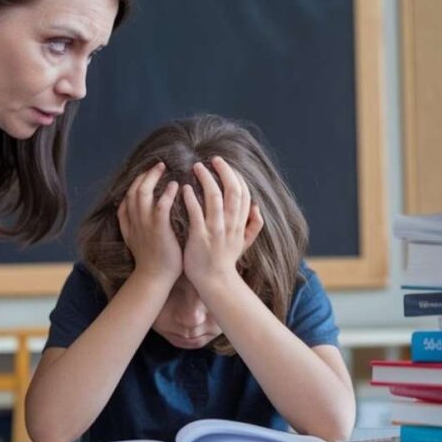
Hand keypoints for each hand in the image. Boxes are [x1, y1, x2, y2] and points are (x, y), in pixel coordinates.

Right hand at [117, 162, 181, 282]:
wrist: (154, 278)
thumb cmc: (150, 260)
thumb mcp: (134, 240)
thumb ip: (132, 224)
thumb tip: (133, 211)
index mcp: (129, 223)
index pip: (127, 196)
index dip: (135, 183)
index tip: (145, 174)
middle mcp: (134, 220)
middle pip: (133, 190)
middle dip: (144, 175)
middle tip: (157, 165)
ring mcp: (145, 224)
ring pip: (143, 194)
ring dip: (152, 178)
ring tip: (162, 168)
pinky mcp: (158, 230)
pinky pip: (161, 207)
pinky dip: (166, 194)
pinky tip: (174, 185)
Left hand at [181, 157, 263, 287]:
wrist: (215, 283)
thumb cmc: (226, 261)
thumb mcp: (244, 243)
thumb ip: (253, 225)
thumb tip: (257, 207)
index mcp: (240, 223)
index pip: (243, 193)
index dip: (236, 176)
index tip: (225, 165)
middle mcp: (231, 224)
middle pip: (232, 190)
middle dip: (223, 171)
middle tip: (213, 159)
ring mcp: (216, 230)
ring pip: (214, 197)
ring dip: (206, 179)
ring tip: (196, 167)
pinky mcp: (200, 237)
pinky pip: (196, 213)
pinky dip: (191, 199)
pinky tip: (184, 188)